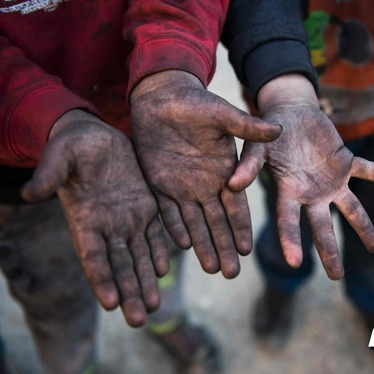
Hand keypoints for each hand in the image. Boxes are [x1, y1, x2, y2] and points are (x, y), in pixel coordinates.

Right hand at [21, 110, 167, 326]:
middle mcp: (106, 226)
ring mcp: (126, 218)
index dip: (101, 279)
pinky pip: (154, 233)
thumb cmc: (72, 145)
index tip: (111, 303)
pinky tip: (164, 270)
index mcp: (84, 220)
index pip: (93, 257)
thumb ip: (48, 176)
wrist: (94, 136)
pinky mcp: (144, 206)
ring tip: (154, 305)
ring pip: (138, 255)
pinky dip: (159, 251)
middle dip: (129, 291)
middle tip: (139, 319)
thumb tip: (29, 193)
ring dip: (145, 280)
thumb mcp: (60, 157)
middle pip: (119, 265)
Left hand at [130, 70, 281, 278]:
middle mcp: (206, 185)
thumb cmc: (195, 103)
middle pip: (217, 223)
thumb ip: (246, 128)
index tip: (247, 250)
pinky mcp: (159, 184)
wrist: (162, 97)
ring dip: (203, 246)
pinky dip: (174, 228)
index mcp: (225, 171)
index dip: (240, 227)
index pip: (235, 206)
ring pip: (194, 223)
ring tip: (211, 269)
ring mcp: (182, 187)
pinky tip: (182, 246)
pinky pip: (167, 211)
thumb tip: (279, 130)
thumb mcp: (222, 115)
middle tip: (231, 274)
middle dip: (224, 247)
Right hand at [229, 75, 373, 279]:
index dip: (290, 240)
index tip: (294, 263)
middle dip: (329, 250)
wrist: (289, 113)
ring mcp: (331, 180)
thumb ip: (248, 166)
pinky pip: (367, 171)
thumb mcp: (256, 148)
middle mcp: (312, 193)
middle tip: (336, 276)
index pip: (288, 221)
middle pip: (321, 225)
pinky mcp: (346, 162)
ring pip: (350, 208)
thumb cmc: (268, 133)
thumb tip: (232, 185)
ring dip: (363, 226)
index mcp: (289, 192)